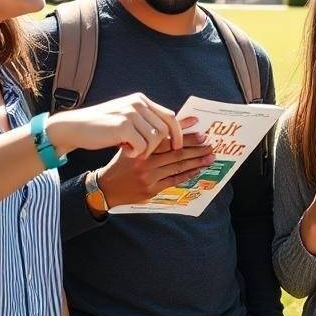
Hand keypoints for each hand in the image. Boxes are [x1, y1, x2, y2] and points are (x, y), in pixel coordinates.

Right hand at [45, 93, 182, 158]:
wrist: (75, 126)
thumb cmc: (101, 126)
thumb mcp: (126, 117)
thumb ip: (145, 120)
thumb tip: (170, 131)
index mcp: (140, 100)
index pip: (169, 115)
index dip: (177, 132)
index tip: (177, 146)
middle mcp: (138, 103)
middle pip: (165, 128)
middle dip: (163, 146)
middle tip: (154, 155)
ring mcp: (130, 113)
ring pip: (154, 139)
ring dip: (147, 150)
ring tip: (134, 152)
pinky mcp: (123, 126)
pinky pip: (142, 146)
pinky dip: (136, 153)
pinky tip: (126, 152)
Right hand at [96, 129, 215, 207]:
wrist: (106, 187)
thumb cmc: (121, 162)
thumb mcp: (132, 144)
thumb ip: (152, 136)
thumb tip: (174, 125)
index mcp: (141, 148)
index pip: (169, 140)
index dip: (186, 135)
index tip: (200, 131)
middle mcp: (145, 162)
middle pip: (177, 153)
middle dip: (196, 148)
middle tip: (210, 143)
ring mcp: (149, 177)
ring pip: (178, 167)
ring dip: (196, 161)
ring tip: (210, 156)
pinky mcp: (151, 190)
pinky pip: (174, 181)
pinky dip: (187, 175)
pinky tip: (198, 169)